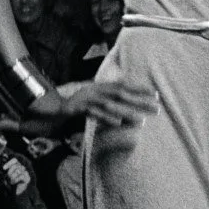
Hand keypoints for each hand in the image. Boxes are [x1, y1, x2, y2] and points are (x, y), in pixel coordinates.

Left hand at [2, 156, 30, 194]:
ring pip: (18, 170)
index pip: (15, 160)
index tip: (4, 168)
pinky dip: (16, 179)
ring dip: (13, 177)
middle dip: (10, 172)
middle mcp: (22, 168)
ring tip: (11, 181)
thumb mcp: (8, 176)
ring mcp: (25, 172)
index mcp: (17, 166)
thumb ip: (7, 171)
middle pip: (16, 165)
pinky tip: (14, 182)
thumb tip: (4, 168)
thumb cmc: (12, 182)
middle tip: (8, 177)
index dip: (9, 163)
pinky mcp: (27, 178)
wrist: (17, 191)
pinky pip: (21, 176)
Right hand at [30, 78, 157, 135]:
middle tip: (156, 108)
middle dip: (139, 101)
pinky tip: (118, 123)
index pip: (123, 86)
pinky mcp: (78, 108)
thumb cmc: (77, 105)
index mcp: (100, 87)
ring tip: (142, 119)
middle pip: (121, 95)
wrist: (51, 106)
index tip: (155, 94)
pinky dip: (106, 117)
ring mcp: (87, 98)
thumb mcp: (95, 102)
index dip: (139, 88)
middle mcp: (95, 90)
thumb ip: (109, 104)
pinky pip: (94, 113)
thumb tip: (126, 112)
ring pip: (110, 104)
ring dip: (126, 111)